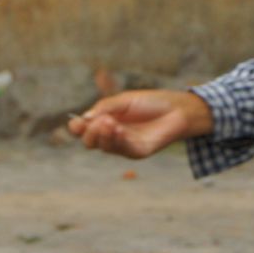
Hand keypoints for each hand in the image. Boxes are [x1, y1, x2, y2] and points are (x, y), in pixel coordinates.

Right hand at [69, 89, 213, 158]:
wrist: (176, 109)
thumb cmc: (151, 102)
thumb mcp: (124, 100)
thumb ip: (105, 107)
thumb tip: (84, 118)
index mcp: (105, 120)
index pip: (83, 129)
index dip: (77, 128)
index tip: (79, 123)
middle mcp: (112, 135)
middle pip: (90, 142)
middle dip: (89, 133)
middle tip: (99, 122)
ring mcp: (124, 145)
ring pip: (104, 147)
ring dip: (103, 135)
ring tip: (110, 122)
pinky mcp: (137, 152)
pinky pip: (122, 150)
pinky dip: (118, 140)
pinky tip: (120, 130)